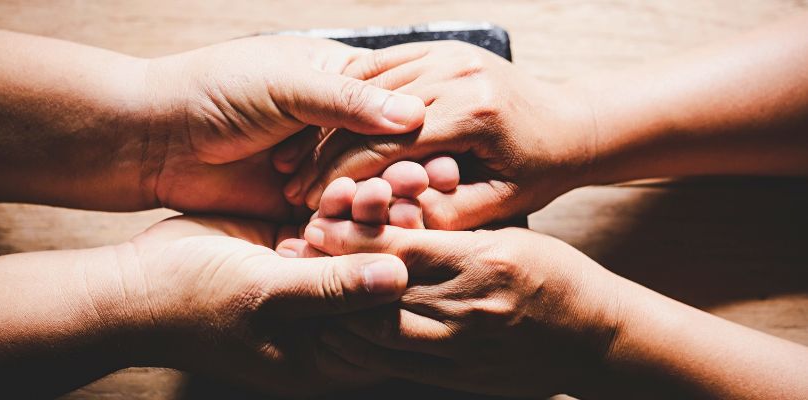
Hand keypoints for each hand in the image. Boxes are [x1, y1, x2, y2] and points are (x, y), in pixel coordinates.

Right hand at [116, 215, 407, 395]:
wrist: (134, 284)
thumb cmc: (193, 302)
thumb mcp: (264, 294)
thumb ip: (330, 287)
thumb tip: (398, 278)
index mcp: (328, 354)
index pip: (389, 322)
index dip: (412, 277)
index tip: (422, 232)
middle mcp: (328, 322)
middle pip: (381, 280)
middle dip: (396, 236)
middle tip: (411, 195)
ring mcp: (314, 284)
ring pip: (360, 247)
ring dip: (372, 214)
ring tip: (378, 186)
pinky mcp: (298, 251)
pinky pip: (333, 227)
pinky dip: (343, 205)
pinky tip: (350, 184)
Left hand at [136, 36, 425, 217]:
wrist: (157, 136)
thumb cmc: (215, 91)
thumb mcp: (284, 84)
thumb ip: (346, 101)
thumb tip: (416, 113)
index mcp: (340, 83)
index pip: (394, 105)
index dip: (421, 129)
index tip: (447, 151)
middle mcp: (338, 128)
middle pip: (388, 153)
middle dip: (410, 170)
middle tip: (435, 187)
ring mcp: (322, 169)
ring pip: (366, 188)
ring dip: (387, 200)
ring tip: (408, 214)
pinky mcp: (302, 207)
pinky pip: (337, 219)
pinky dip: (354, 226)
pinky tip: (373, 236)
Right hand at [284, 40, 594, 228]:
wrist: (569, 122)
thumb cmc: (537, 169)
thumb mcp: (499, 203)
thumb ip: (446, 215)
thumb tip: (386, 222)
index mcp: (473, 112)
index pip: (388, 145)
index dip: (343, 177)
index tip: (312, 202)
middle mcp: (458, 71)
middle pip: (370, 113)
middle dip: (326, 151)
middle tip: (293, 183)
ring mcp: (449, 51)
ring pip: (369, 84)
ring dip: (329, 121)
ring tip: (300, 157)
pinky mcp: (442, 46)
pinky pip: (383, 63)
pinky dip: (350, 93)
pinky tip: (324, 121)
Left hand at [295, 221, 622, 397]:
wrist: (598, 339)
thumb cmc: (557, 275)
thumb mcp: (513, 234)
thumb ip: (457, 228)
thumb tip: (400, 213)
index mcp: (484, 260)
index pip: (402, 245)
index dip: (353, 233)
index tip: (319, 219)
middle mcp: (470, 307)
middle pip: (379, 290)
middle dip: (332, 273)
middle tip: (293, 255)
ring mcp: (465, 348)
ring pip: (380, 333)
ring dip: (336, 313)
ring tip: (305, 294)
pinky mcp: (461, 377)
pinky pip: (398, 365)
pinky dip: (360, 349)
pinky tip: (337, 333)